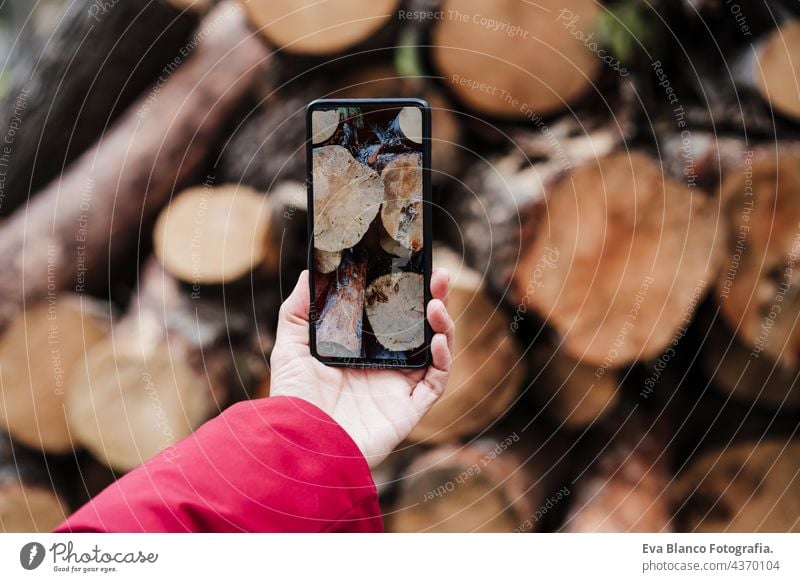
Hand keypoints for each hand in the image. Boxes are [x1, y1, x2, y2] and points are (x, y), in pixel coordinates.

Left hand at [269, 268, 453, 466]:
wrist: (300, 443)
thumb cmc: (292, 399)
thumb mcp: (290, 346)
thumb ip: (299, 309)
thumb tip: (311, 272)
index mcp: (362, 350)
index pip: (393, 315)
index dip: (406, 292)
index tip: (412, 265)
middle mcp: (385, 366)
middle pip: (421, 327)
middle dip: (435, 299)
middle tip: (440, 273)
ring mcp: (400, 386)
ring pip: (436, 350)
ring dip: (443, 324)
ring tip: (437, 302)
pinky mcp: (409, 408)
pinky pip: (436, 381)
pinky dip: (444, 359)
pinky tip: (437, 340)